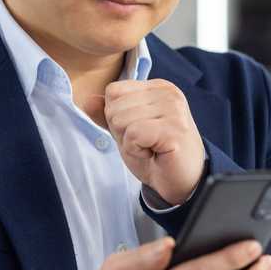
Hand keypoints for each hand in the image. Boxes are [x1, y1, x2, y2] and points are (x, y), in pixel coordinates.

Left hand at [104, 79, 205, 204]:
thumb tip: (88, 100)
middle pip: (114, 106)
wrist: (182, 182)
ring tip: (151, 147)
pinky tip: (153, 154)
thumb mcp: (126, 130)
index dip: (116, 116)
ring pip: (121, 120)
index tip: (139, 131)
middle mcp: (168, 93)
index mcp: (158, 87)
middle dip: (122, 131)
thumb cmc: (156, 154)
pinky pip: (133, 135)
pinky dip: (136, 150)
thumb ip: (107, 114)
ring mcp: (174, 110)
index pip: (113, 90)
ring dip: (130, 142)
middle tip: (146, 142)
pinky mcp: (174, 130)